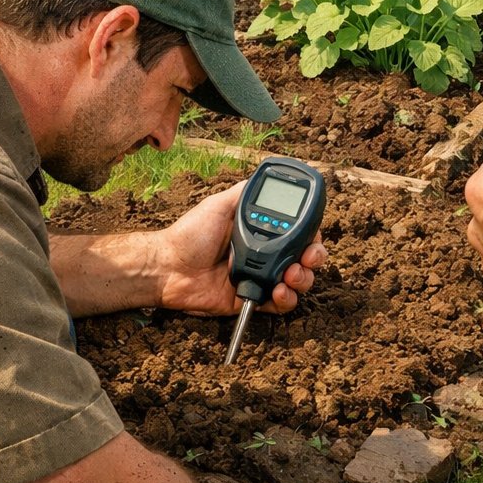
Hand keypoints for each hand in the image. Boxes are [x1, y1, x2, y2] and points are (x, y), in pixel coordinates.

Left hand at [153, 180, 325, 315]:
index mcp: (262, 231)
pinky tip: (278, 291)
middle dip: (314, 258)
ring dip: (303, 279)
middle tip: (307, 257)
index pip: (298, 232)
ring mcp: (261, 277)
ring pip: (298, 282)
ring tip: (292, 275)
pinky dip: (286, 300)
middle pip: (305, 258)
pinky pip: (279, 305)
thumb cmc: (190, 234)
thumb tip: (267, 177)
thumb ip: (245, 192)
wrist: (168, 267)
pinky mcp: (253, 299)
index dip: (311, 234)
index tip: (312, 235)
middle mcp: (266, 254)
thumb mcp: (220, 204)